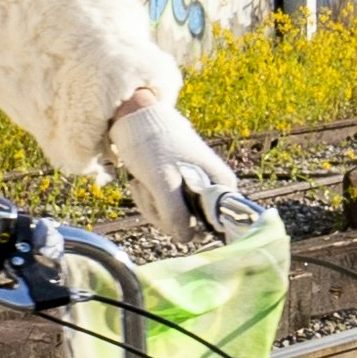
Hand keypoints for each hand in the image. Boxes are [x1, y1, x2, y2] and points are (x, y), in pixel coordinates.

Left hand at [112, 97, 252, 240]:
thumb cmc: (152, 146)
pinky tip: (140, 183)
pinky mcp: (177, 189)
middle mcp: (213, 189)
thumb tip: (186, 238)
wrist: (134, 119)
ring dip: (152, 205)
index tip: (168, 208)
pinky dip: (148, 199)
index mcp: (222, 185)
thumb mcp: (163, 182)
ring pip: (173, 218)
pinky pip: (163, 209)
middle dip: (163, 213)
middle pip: (190, 224)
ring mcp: (194, 189)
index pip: (213, 225)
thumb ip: (176, 214)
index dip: (188, 225)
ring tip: (143, 183)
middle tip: (149, 190)